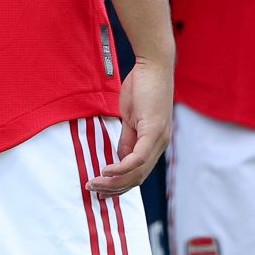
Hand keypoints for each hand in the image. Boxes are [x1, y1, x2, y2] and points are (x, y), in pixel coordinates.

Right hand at [90, 57, 171, 195]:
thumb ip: (127, 139)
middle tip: (93, 190)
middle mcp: (161, 144)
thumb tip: (118, 158)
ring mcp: (159, 138)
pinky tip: (106, 171)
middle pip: (138, 178)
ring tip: (95, 183)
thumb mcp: (131, 117)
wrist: (153, 65)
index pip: (139, 173)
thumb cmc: (142, 86)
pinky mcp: (154, 130)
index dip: (120, 185)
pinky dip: (121, 168)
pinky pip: (137, 158)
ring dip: (114, 182)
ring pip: (137, 172)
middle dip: (114, 189)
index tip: (101, 190)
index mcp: (156, 142)